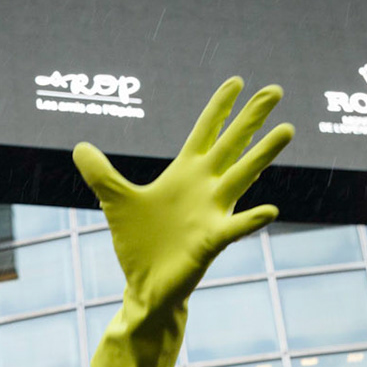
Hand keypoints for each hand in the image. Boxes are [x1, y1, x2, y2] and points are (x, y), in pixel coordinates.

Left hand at [76, 78, 293, 366]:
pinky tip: (270, 211)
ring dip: (263, 153)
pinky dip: (251, 220)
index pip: (205, 132)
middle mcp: (204, 188)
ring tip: (287, 129)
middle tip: (275, 88)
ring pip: (242, 176)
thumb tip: (79, 146)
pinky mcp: (210, 241)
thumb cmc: (139, 244)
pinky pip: (235, 228)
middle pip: (232, 144)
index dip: (219, 107)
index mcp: (184, 174)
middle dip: (251, 118)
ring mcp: (211, 213)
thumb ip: (101, 173)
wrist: (145, 286)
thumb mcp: (115, 201)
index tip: (237, 80)